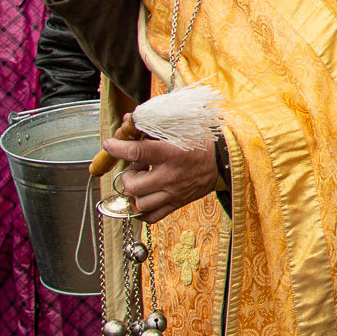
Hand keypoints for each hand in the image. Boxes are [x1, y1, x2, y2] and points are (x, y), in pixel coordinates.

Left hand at [104, 118, 221, 223]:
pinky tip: (145, 198)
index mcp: (171, 154)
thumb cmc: (203, 142)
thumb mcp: (181, 128)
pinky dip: (143, 211)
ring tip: (143, 181)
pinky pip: (152, 217)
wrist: (226, 160)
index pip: (134, 152)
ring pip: (140, 203)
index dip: (116, 148)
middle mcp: (170, 176)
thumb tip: (131, 118)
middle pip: (132, 185)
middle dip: (128, 175)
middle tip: (136, 166)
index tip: (110, 145)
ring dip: (135, 192)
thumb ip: (154, 125)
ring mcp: (174, 193)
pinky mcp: (178, 203)